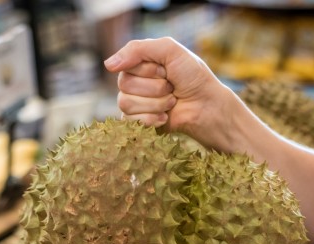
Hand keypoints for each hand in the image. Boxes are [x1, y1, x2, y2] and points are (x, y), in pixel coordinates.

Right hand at [104, 37, 231, 150]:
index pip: (126, 65)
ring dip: (155, 103)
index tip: (167, 71)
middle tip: (171, 88)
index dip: (148, 70)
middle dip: (154, 88)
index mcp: (140, 63)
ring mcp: (135, 103)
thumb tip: (107, 65)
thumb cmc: (192, 77)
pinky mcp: (138, 123)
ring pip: (126, 103)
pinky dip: (151, 119)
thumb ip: (138, 49)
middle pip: (124, 84)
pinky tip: (166, 117)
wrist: (206, 106)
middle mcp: (134, 82)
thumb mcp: (169, 50)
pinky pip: (130, 121)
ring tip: (171, 102)